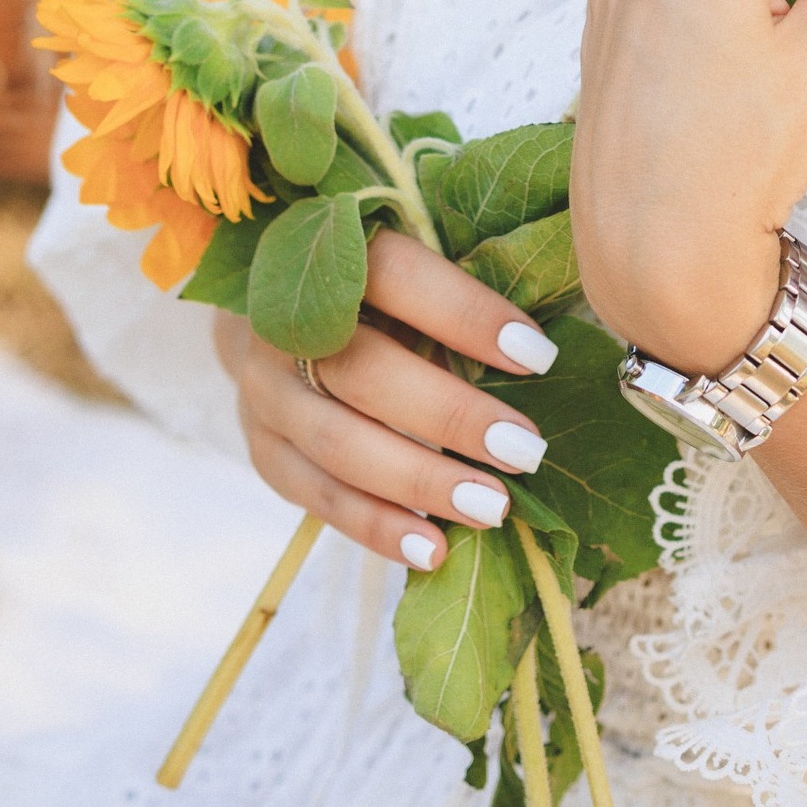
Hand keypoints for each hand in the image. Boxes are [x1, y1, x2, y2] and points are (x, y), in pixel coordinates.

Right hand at [222, 227, 561, 571]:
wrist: (278, 317)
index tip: (538, 357)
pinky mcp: (263, 450)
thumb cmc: (375, 291)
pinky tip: (434, 551)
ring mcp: (266, 391)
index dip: (465, 314)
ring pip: (339, 444)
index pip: (395, 278)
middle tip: (525, 450)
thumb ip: (455, 298)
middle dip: (451, 416)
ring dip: (421, 482)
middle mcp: (285, 323)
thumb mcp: (408, 270)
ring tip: (493, 508)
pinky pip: (318, 498)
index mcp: (329, 255)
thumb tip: (543, 350)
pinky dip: (377, 528)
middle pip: (365, 373)